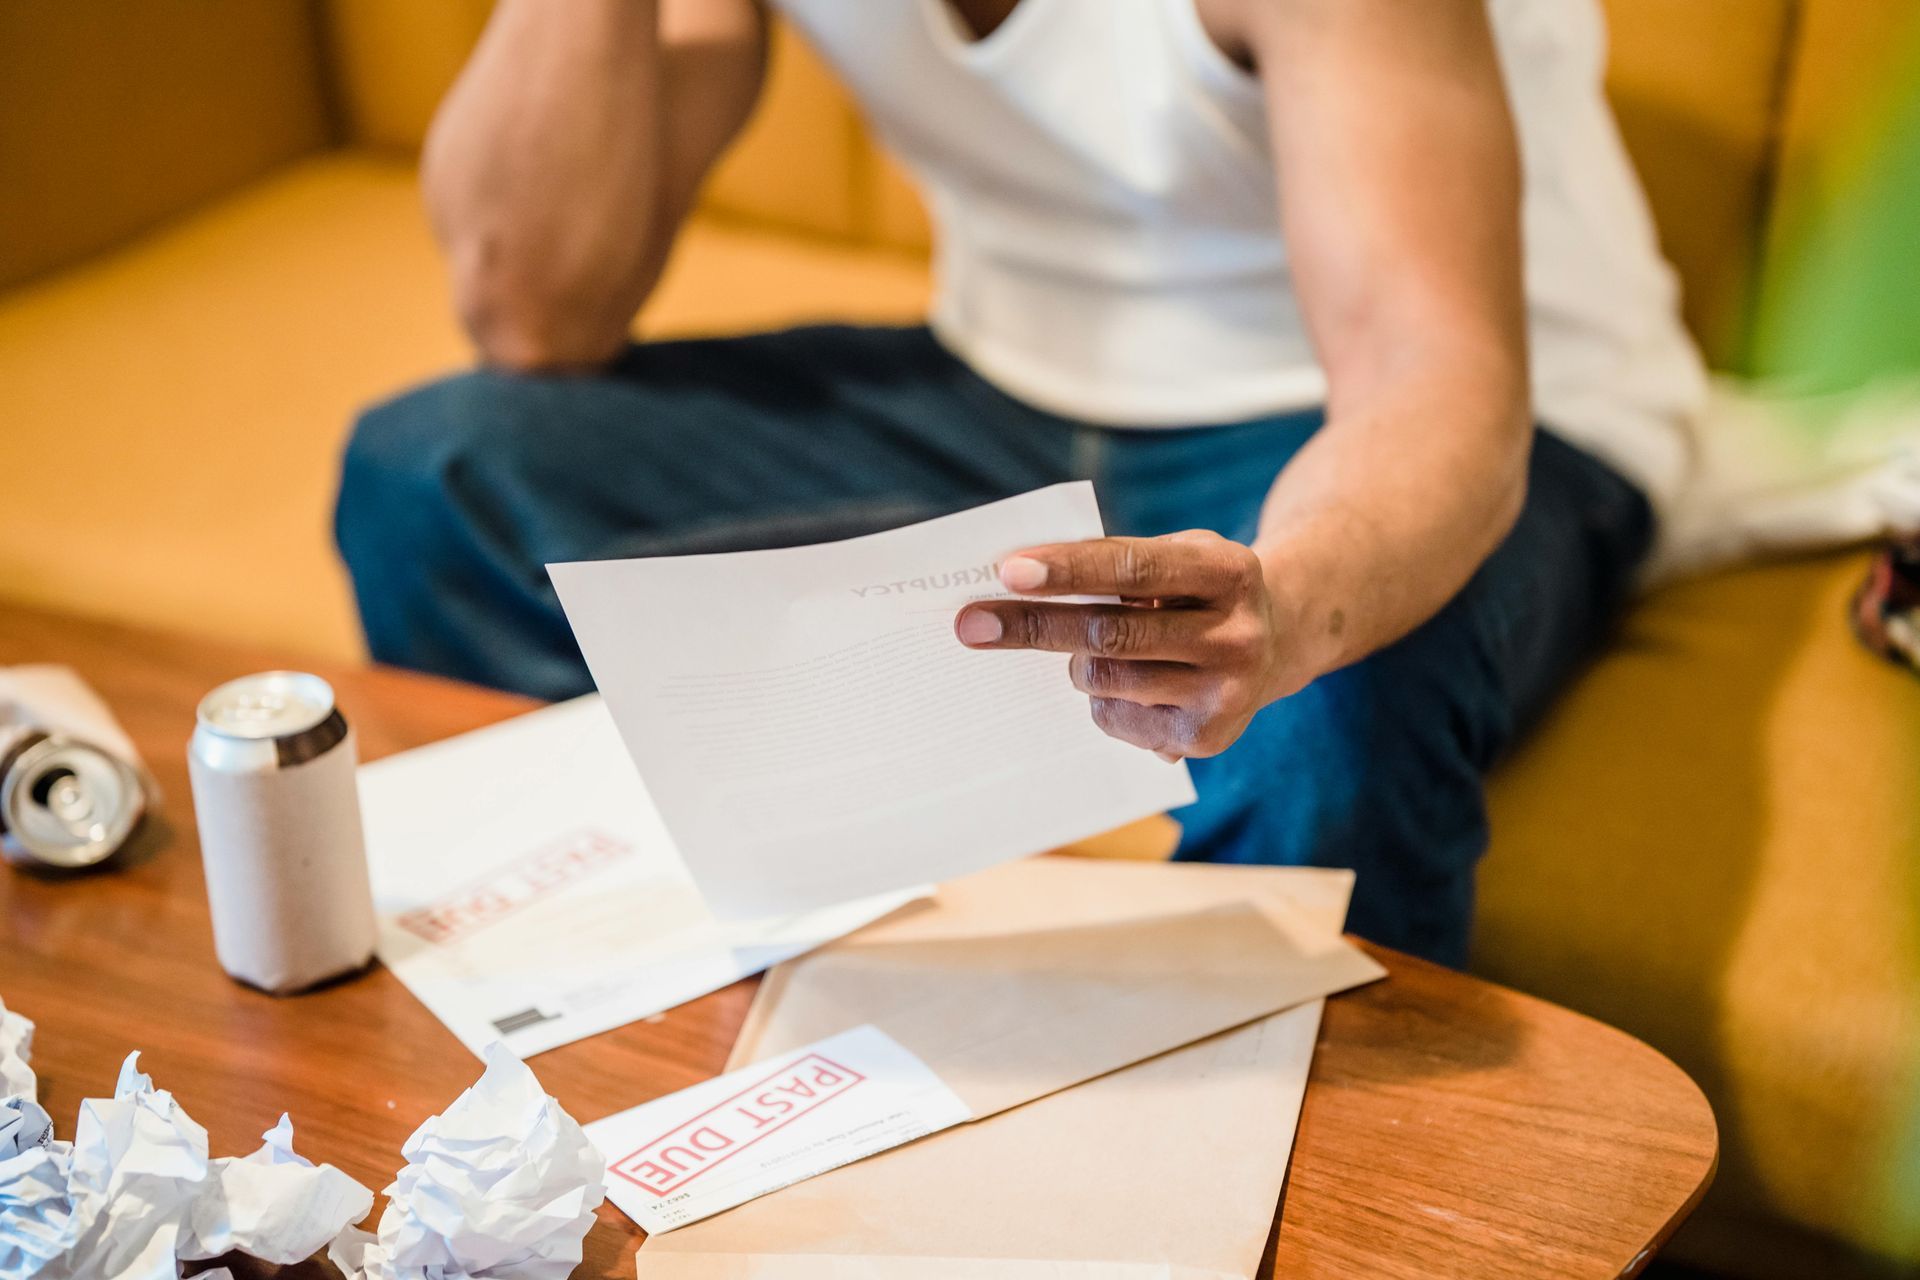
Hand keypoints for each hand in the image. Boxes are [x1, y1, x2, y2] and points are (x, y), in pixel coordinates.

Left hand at [954, 531, 1310, 759]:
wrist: (1280, 640)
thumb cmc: (1200, 589)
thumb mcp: (1180, 557)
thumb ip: (1121, 566)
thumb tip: (1020, 588)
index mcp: (1229, 572)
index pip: (1134, 568)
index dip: (1068, 569)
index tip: (1009, 569)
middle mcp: (1236, 635)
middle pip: (1110, 632)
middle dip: (1033, 625)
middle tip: (972, 622)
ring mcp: (1226, 693)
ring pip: (1105, 678)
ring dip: (1076, 662)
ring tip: (1085, 648)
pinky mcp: (1206, 739)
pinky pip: (1115, 718)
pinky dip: (1100, 698)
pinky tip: (1126, 683)